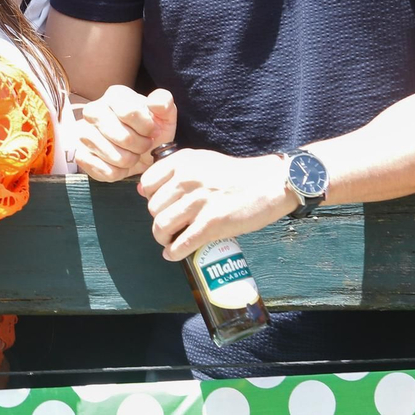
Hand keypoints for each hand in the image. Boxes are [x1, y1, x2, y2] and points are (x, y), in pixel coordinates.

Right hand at [71, 86, 175, 181]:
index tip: (152, 131)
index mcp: (114, 96)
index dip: (146, 128)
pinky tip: (121, 165)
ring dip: (131, 160)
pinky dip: (119, 172)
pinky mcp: (81, 155)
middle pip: (123, 137)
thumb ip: (164, 102)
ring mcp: (83, 133)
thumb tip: (154, 104)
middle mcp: (93, 111)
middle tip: (144, 146)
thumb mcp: (164, 115)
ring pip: (115, 156)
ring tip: (133, 154)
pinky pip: (105, 171)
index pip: (130, 113)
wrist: (140, 151)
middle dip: (141, 146)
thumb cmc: (151, 130)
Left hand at [137, 149, 296, 260]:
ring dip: (163, 239)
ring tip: (170, 241)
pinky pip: (182, 243)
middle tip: (170, 227)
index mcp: (183, 162)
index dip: (150, 198)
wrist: (270, 183)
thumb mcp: (203, 161)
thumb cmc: (237, 175)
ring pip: (162, 226)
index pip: (147, 183)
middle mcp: (187, 179)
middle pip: (153, 208)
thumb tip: (143, 189)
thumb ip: (175, 170)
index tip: (160, 206)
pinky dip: (174, 252)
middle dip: (158, 221)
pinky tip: (174, 254)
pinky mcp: (212, 223)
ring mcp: (199, 201)